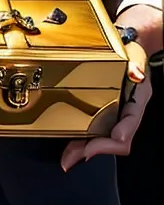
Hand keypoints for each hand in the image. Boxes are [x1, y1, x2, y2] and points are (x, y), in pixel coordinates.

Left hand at [61, 41, 150, 171]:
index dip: (116, 138)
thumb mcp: (135, 56)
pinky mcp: (101, 112)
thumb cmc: (131, 53)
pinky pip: (94, 131)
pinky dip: (81, 140)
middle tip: (71, 158)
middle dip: (94, 150)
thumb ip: (136, 65)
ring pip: (103, 139)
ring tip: (67, 157)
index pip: (130, 125)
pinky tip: (68, 144)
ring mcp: (114, 114)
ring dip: (84, 149)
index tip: (99, 145)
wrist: (128, 46)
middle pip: (115, 140)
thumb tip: (137, 73)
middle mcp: (126, 112)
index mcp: (137, 101)